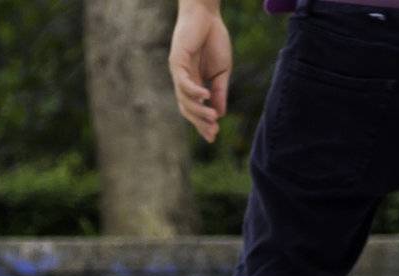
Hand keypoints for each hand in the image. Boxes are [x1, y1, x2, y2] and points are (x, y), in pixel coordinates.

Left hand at [169, 3, 232, 142]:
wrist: (207, 15)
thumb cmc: (214, 40)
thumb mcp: (222, 71)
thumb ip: (220, 92)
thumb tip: (220, 113)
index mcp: (193, 84)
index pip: (195, 109)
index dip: (203, 124)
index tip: (214, 136)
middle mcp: (183, 81)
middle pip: (187, 109)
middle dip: (200, 122)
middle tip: (213, 132)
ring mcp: (178, 72)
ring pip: (185, 99)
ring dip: (199, 110)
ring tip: (213, 118)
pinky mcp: (176, 61)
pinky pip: (183, 82)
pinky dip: (194, 91)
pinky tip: (205, 97)